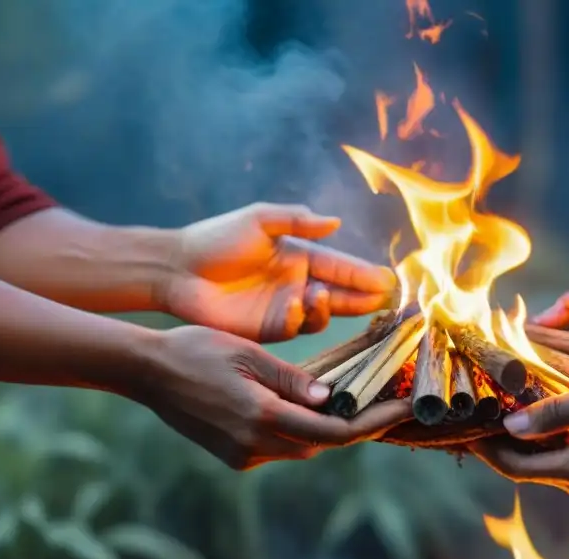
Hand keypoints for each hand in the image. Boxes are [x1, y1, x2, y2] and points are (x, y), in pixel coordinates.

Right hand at [134, 325, 411, 468]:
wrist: (145, 373)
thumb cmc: (195, 351)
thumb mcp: (249, 354)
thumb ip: (292, 380)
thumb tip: (331, 399)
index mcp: (261, 417)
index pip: (334, 433)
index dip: (374, 423)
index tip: (404, 408)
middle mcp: (254, 444)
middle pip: (322, 445)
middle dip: (354, 425)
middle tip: (382, 397)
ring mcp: (242, 455)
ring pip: (302, 448)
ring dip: (325, 428)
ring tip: (348, 398)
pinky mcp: (233, 456)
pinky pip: (279, 447)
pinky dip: (298, 430)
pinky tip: (305, 406)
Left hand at [164, 203, 397, 342]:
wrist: (178, 269)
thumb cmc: (216, 239)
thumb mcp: (259, 219)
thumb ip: (297, 220)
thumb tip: (336, 223)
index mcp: (299, 256)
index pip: (340, 266)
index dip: (364, 274)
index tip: (390, 280)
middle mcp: (298, 284)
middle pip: (341, 293)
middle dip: (364, 298)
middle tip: (387, 301)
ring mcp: (286, 309)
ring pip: (324, 314)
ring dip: (332, 306)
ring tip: (325, 294)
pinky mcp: (270, 329)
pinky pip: (298, 327)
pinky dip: (303, 317)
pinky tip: (298, 302)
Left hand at [469, 378, 568, 507]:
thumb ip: (554, 415)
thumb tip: (508, 427)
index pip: (514, 465)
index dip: (484, 445)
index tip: (464, 422)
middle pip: (527, 468)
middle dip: (499, 442)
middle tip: (477, 411)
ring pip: (548, 465)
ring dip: (525, 441)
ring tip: (505, 407)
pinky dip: (551, 443)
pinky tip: (545, 417)